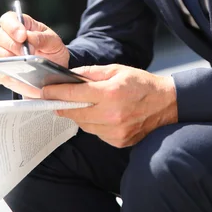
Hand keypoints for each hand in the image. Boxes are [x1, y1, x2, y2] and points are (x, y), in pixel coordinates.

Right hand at [0, 10, 69, 97]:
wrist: (56, 70)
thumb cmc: (53, 51)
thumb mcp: (54, 42)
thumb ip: (42, 38)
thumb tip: (29, 38)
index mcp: (22, 26)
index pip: (9, 19)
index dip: (12, 26)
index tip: (22, 36)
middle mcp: (9, 38)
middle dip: (11, 44)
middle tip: (25, 52)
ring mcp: (4, 55)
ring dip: (4, 57)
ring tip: (19, 62)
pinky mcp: (2, 72)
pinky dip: (1, 73)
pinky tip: (13, 75)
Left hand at [43, 64, 177, 147]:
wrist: (167, 104)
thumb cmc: (142, 84)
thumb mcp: (117, 70)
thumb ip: (92, 73)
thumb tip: (70, 76)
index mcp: (111, 93)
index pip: (75, 93)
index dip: (57, 92)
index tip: (45, 91)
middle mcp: (112, 115)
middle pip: (75, 112)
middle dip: (63, 104)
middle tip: (55, 98)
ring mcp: (115, 131)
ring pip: (84, 124)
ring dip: (79, 114)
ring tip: (82, 104)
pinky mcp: (118, 142)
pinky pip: (96, 133)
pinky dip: (93, 123)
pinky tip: (100, 114)